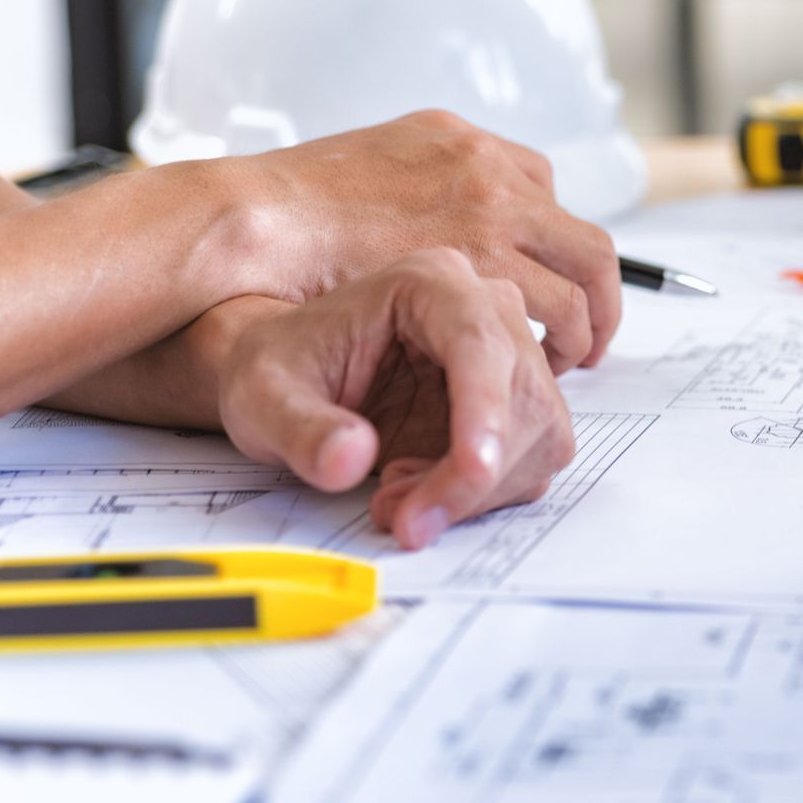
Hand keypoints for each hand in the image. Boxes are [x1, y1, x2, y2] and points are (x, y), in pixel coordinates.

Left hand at [216, 249, 575, 548]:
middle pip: (524, 396)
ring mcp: (508, 359)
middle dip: (474, 473)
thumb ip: (301, 429)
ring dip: (480, 490)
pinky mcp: (513, 407)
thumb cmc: (281, 372)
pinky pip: (532, 461)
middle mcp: (485, 311)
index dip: (486, 408)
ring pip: (540, 433)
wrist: (290, 386)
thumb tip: (350, 457)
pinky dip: (485, 495)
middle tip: (407, 518)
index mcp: (429, 283)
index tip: (473, 469)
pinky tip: (424, 490)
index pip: (481, 341)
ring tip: (400, 499)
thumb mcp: (262, 396)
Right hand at [232, 110, 621, 372]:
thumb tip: (429, 224)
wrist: (251, 221)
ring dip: (586, 320)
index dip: (549, 243)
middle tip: (591, 332)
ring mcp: (489, 207)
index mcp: (454, 138)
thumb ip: (411, 194)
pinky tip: (539, 367)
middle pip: (581, 231)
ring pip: (583, 272)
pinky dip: (561, 340)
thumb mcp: (360, 174)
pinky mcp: (485, 259)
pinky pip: (554, 306)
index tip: (547, 276)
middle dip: (600, 288)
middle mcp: (483, 164)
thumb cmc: (287, 218)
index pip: (539, 183)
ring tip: (572, 358)